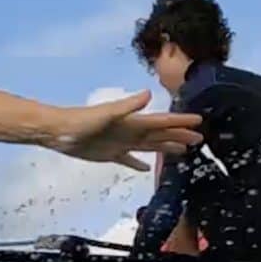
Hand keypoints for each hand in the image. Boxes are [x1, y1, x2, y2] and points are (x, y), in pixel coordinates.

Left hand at [53, 92, 201, 170]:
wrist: (59, 132)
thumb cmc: (81, 122)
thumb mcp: (106, 113)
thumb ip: (127, 106)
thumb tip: (148, 93)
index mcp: (133, 122)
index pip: (162, 121)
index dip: (180, 121)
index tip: (199, 120)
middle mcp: (131, 132)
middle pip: (161, 134)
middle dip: (180, 135)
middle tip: (200, 138)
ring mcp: (121, 144)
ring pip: (150, 146)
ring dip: (166, 148)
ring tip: (184, 150)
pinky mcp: (110, 155)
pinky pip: (129, 160)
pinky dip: (138, 163)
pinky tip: (146, 168)